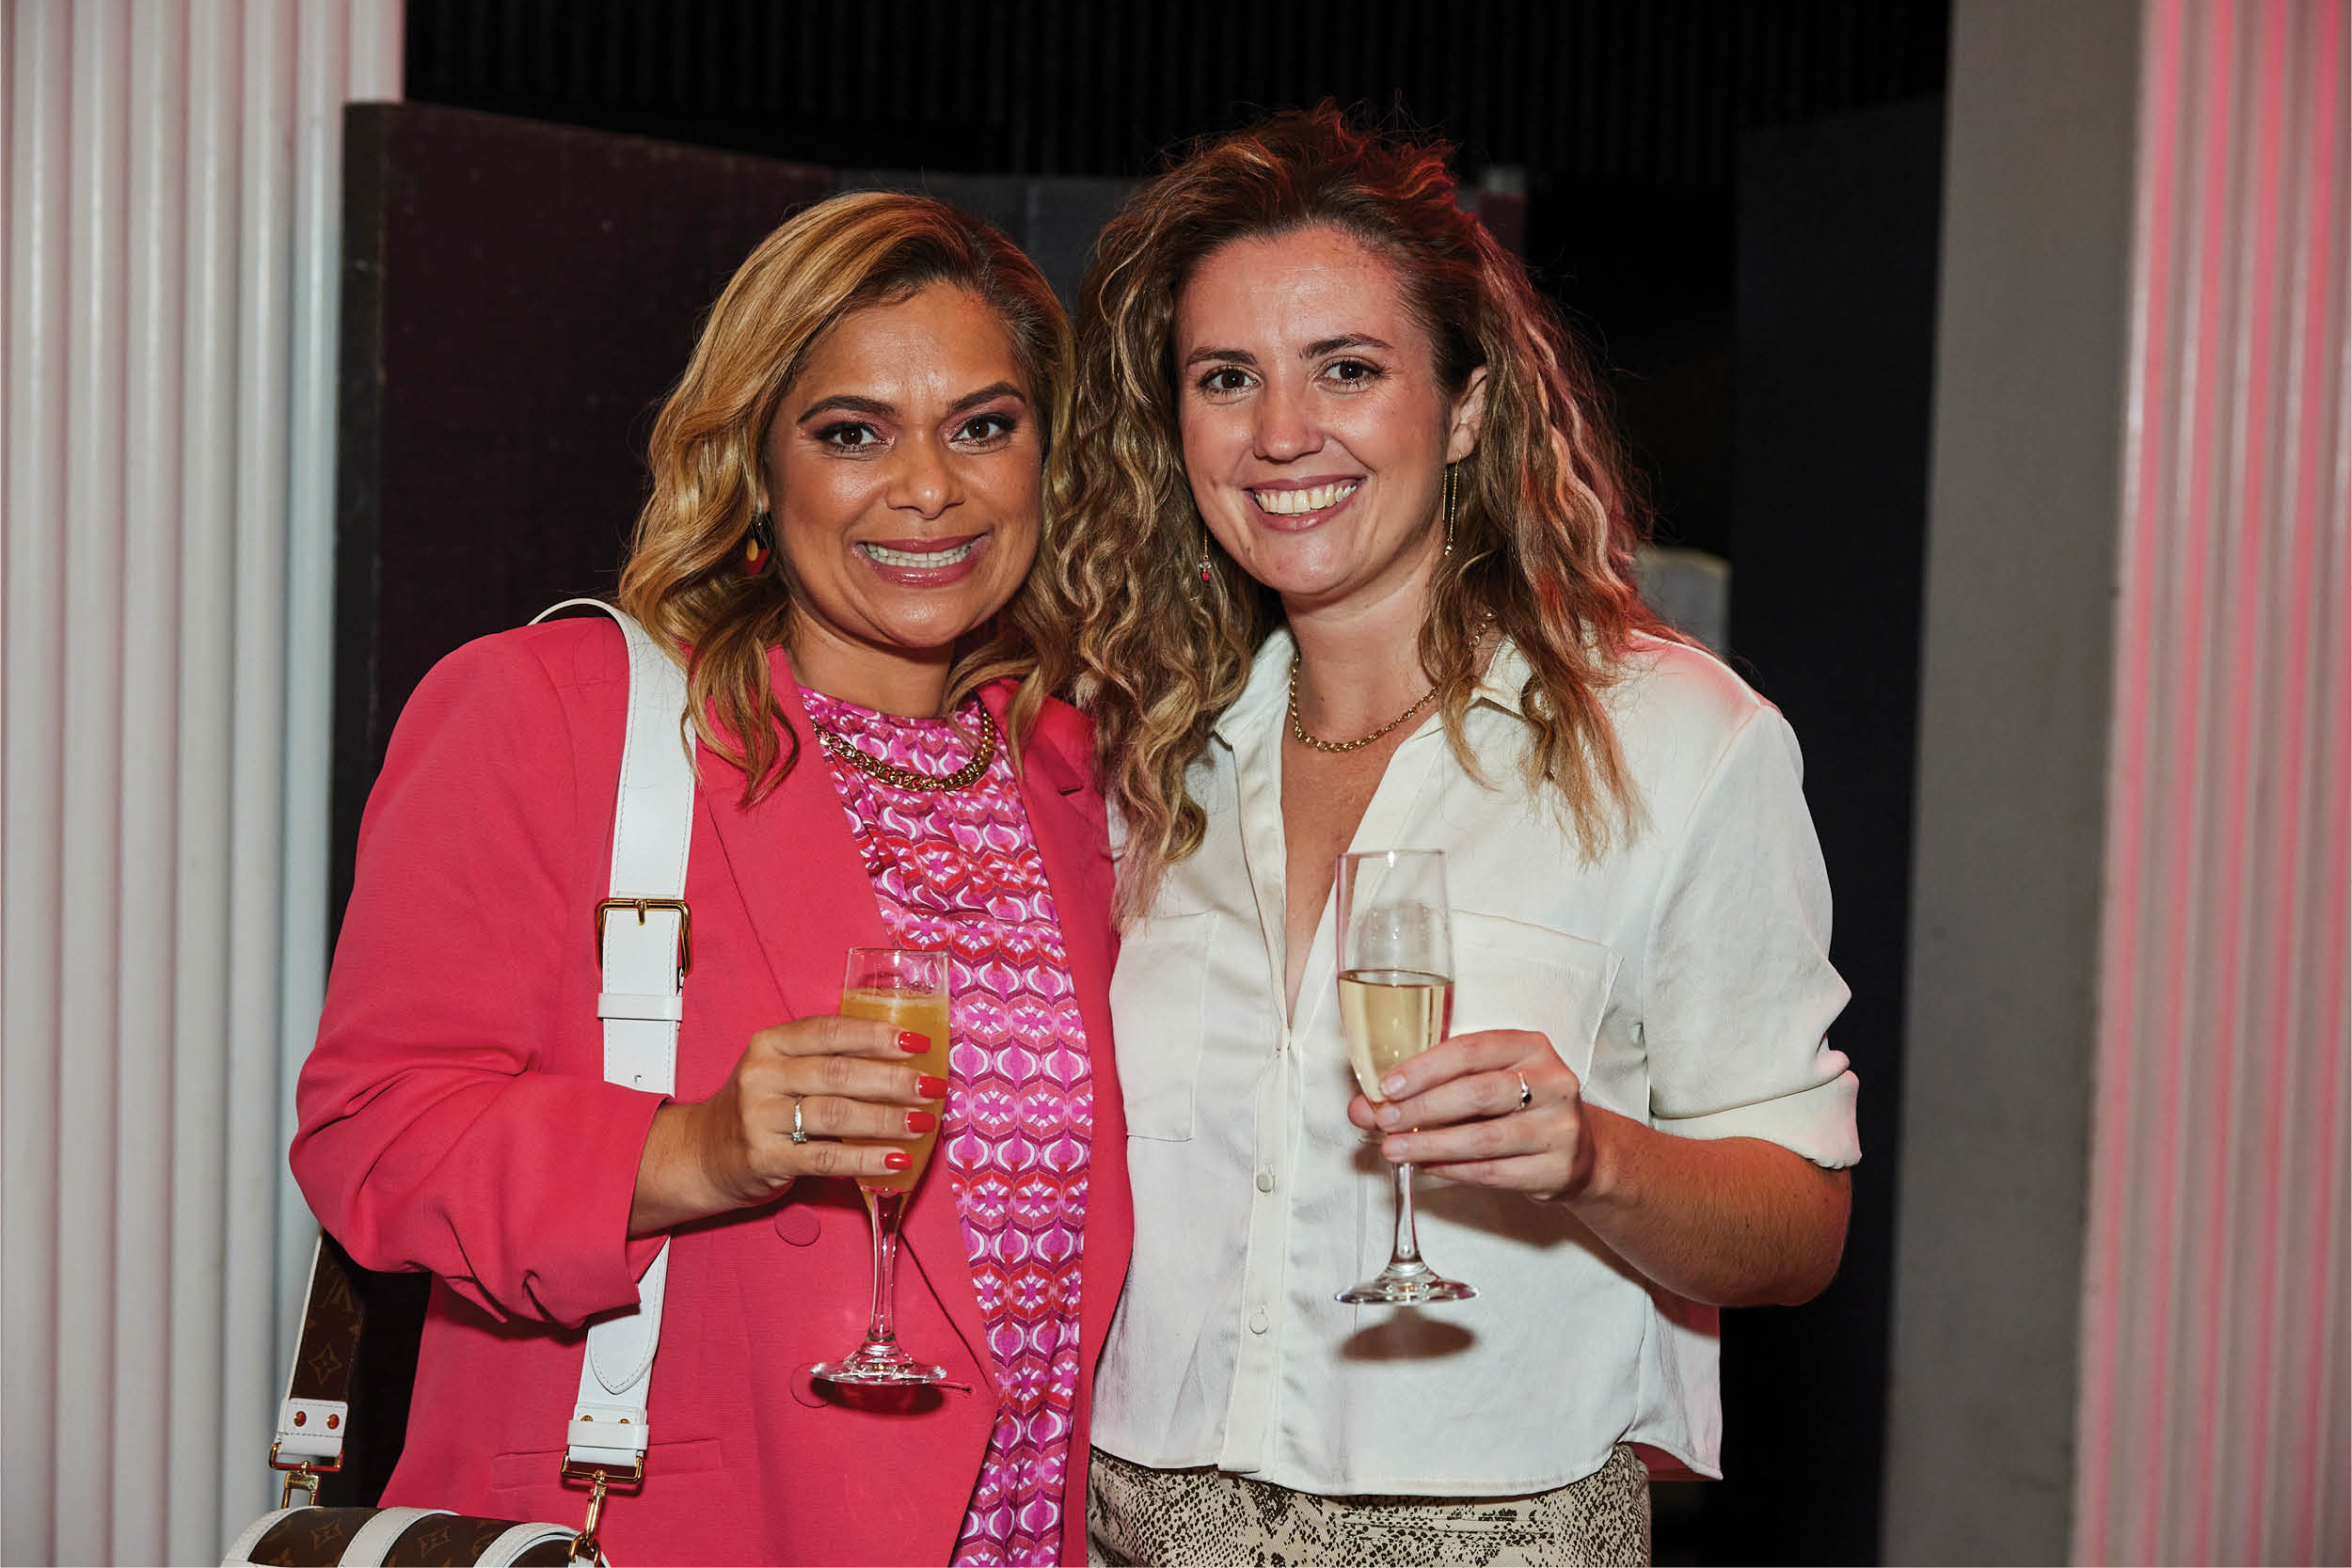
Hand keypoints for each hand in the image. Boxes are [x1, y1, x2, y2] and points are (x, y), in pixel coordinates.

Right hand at [633, 1015, 943, 1232]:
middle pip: (839, 1073)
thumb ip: (827, 1059)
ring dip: (887, 1119)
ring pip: (836, 1114)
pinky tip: (897, 1159)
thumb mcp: (781, 1070)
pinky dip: (867, 1158)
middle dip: (894, 1080)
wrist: (702, 1155)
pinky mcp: (765, 1157)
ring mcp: (760, 1117)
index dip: (877, 1035)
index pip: (830, 1031)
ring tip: (922, 1122)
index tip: (918, 1043)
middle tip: (932, 1086)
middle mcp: (763, 1075)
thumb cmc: (758, 1109)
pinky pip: (827, 1156)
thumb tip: (901, 1058)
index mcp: (771, 1044)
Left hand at [1345, 1028, 1596, 1201]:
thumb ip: (1427, 1087)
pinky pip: (1495, 1172)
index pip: (1471, 1051)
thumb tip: (1363, 1106)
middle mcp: (1552, 1082)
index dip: (1425, 1068)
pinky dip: (1453, 1170)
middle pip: (1478, 1093)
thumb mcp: (1483, 1081)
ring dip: (1431, 1145)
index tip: (1388, 1086)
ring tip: (1395, 1149)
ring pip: (1484, 1138)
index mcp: (1530, 1047)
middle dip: (1423, 1108)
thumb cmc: (1518, 1106)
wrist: (1578, 1149)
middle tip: (1385, 1120)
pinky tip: (1425, 1166)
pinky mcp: (1557, 1168)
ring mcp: (1559, 1127)